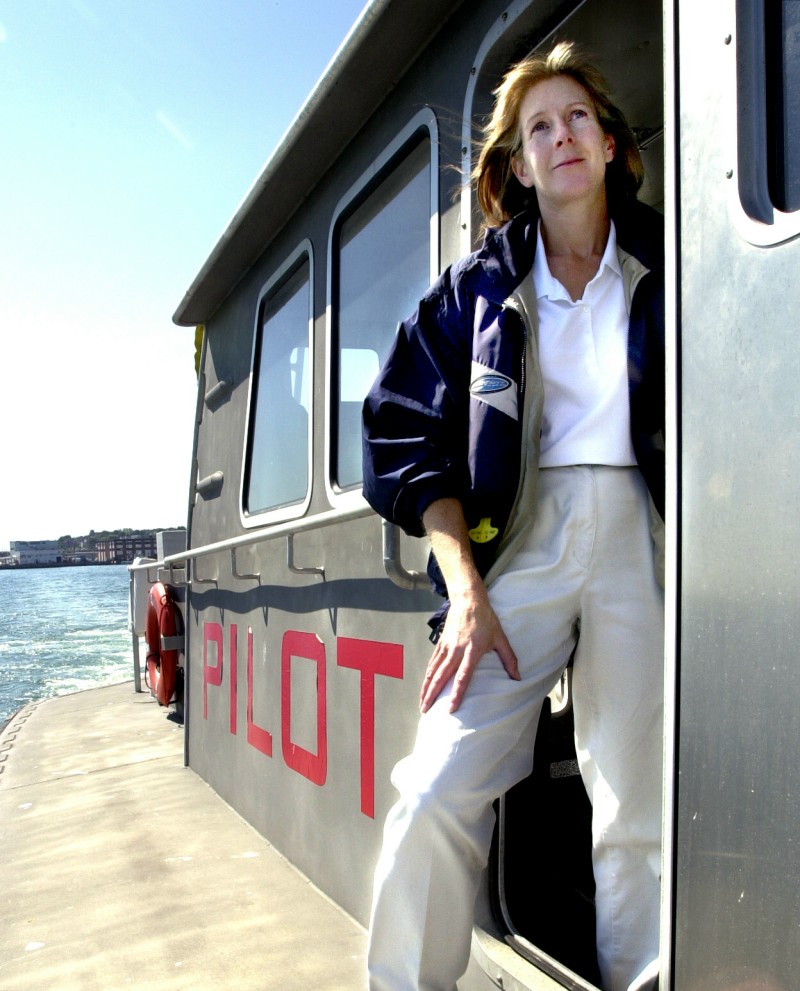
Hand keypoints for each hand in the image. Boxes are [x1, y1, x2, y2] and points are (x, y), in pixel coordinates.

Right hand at [420, 587, 519, 713]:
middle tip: (426, 710)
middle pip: (442, 676)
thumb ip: (509, 659)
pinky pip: (432, 661)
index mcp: (472, 650)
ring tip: (422, 702)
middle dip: (433, 695)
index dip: (457, 693)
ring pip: (433, 670)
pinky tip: (425, 685)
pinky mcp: (441, 642)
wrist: (468, 600)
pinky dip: (428, 674)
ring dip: (426, 687)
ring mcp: (446, 646)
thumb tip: (518, 678)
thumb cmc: (486, 619)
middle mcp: (456, 650)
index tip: (451, 707)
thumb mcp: (500, 638)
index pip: (463, 676)